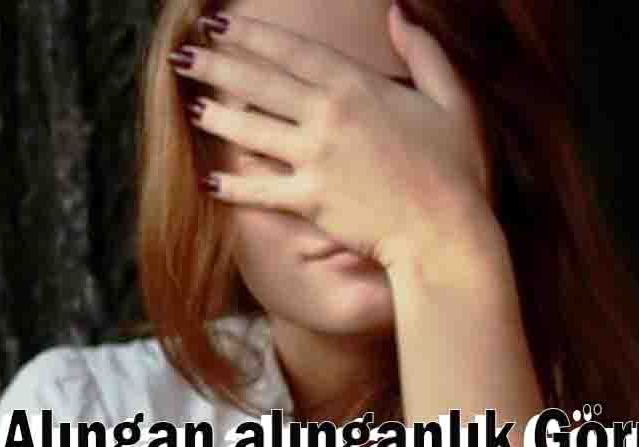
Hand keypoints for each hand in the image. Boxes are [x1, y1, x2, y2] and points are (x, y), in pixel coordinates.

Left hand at [171, 6, 494, 270]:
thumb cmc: (456, 168)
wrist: (446, 233)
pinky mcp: (309, 201)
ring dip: (217, 118)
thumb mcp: (451, 100)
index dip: (251, 36)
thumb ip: (423, 52)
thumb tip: (398, 12)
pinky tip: (207, 183)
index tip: (219, 24)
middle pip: (259, 85)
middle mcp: (328, 118)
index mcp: (357, 88)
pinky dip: (233, 188)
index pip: (292, 51)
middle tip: (182, 57)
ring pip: (252, 132)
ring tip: (188, 107)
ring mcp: (315, 160)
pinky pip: (260, 192)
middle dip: (217, 67)